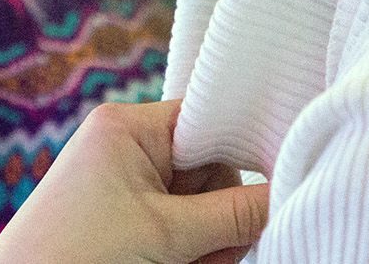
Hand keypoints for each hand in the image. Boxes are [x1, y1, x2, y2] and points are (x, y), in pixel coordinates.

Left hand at [0, 99, 269, 263]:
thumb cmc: (79, 254)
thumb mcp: (166, 234)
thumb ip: (234, 215)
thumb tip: (289, 193)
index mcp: (127, 126)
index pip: (207, 119)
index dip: (242, 149)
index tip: (277, 177)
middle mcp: (126, 146)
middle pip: (209, 169)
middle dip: (221, 214)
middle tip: (215, 250)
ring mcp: (125, 184)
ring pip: (199, 206)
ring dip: (209, 240)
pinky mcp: (125, 219)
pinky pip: (180, 227)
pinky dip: (190, 252)